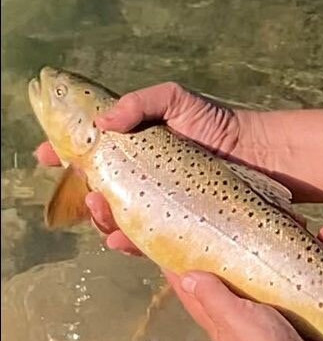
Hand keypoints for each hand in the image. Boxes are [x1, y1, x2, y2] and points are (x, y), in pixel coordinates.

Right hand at [35, 82, 240, 254]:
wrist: (259, 155)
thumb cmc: (217, 124)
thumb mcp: (176, 100)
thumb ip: (141, 103)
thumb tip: (104, 121)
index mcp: (136, 145)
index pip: (91, 150)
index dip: (63, 153)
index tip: (45, 155)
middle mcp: (142, 175)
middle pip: (97, 188)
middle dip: (80, 191)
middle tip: (85, 188)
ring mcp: (157, 202)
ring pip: (115, 215)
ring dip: (100, 216)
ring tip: (101, 208)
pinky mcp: (173, 225)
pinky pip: (141, 238)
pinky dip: (124, 240)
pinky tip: (119, 238)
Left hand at [165, 226, 322, 340]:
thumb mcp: (232, 318)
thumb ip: (212, 296)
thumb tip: (184, 276)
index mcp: (225, 316)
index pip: (199, 287)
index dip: (190, 262)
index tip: (190, 233)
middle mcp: (252, 313)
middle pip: (257, 267)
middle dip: (273, 241)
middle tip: (292, 220)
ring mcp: (285, 313)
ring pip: (296, 270)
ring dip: (317, 250)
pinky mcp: (312, 317)